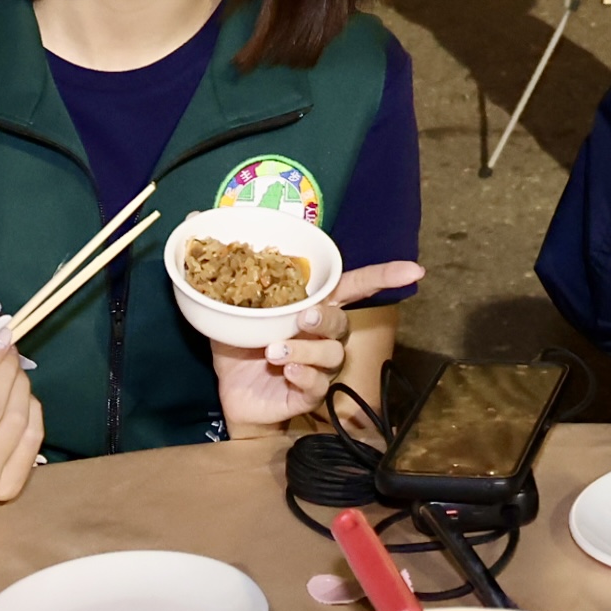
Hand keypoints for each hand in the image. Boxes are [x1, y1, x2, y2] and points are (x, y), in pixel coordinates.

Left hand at [215, 259, 421, 429]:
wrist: (230, 394)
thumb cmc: (239, 346)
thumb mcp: (225, 305)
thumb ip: (220, 263)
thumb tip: (195, 215)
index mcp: (312, 307)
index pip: (355, 287)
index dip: (385, 277)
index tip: (414, 270)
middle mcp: (322, 335)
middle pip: (341, 322)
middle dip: (327, 317)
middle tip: (303, 317)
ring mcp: (319, 366)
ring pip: (331, 355)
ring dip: (306, 351)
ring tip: (275, 352)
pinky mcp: (309, 395)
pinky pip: (318, 386)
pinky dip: (304, 377)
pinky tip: (287, 372)